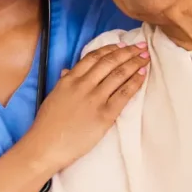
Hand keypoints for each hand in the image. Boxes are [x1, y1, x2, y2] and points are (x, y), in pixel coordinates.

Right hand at [25, 43, 148, 174]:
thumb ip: (64, 81)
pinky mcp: (104, 115)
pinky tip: (143, 74)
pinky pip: (124, 94)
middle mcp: (83, 85)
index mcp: (69, 79)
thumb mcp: (53, 96)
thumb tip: (69, 70)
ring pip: (119, 74)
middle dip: (128, 51)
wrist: (46, 146)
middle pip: (110, 62)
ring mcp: (95, 99)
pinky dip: (135, 82)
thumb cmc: (47, 124)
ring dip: (135, 63)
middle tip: (141, 46)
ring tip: (146, 56)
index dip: (110, 49)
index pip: (93, 57)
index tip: (122, 45)